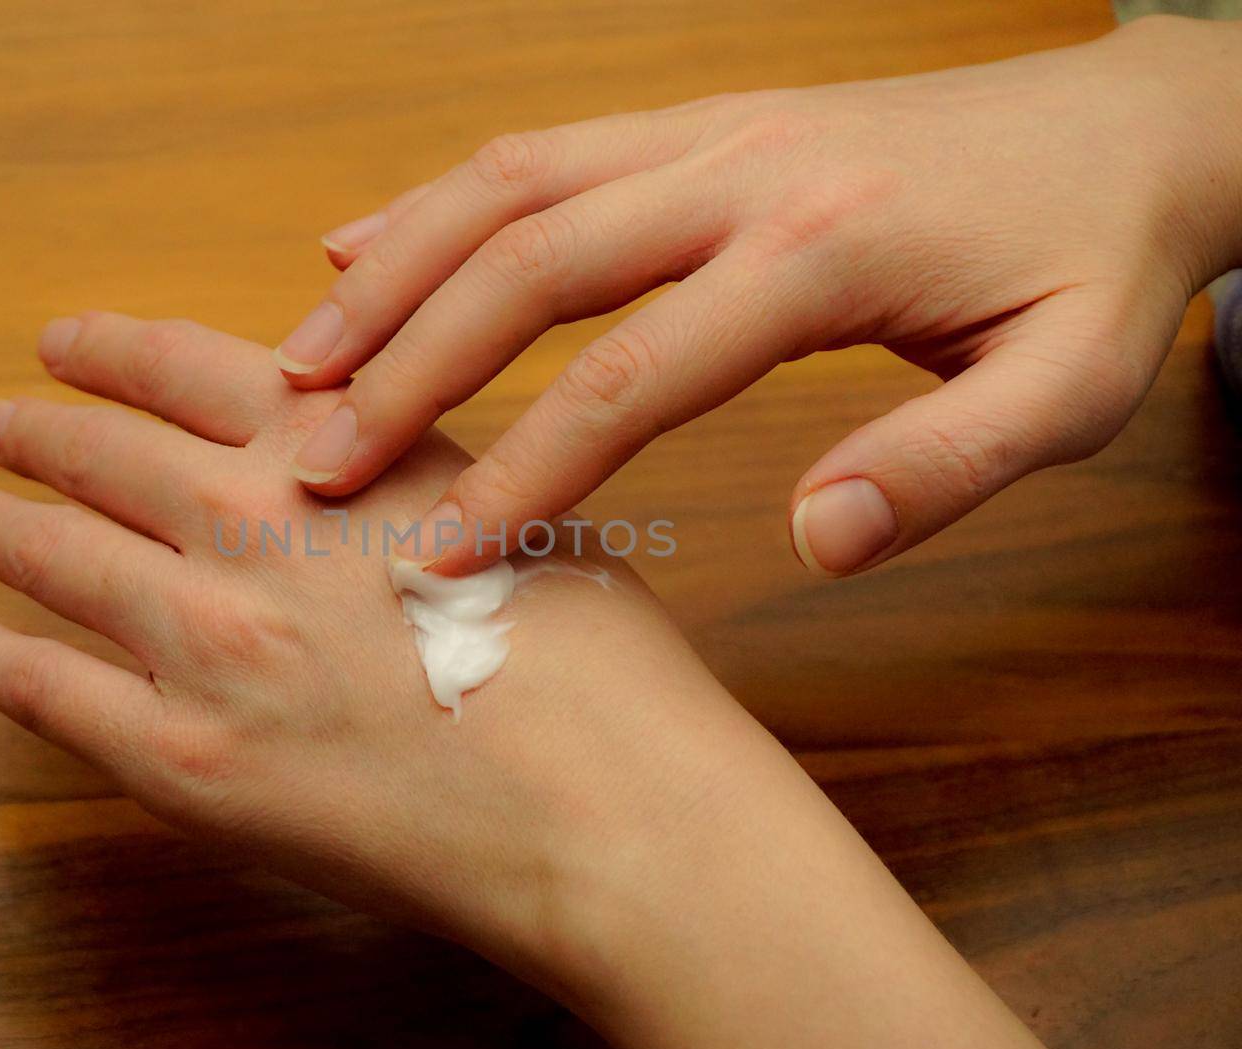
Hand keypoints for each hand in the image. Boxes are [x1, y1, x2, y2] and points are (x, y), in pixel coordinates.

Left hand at [0, 309, 715, 967]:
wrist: (611, 813)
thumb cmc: (602, 672)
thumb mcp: (519, 516)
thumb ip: (412, 477)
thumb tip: (354, 468)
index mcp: (340, 451)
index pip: (189, 367)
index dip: (113, 349)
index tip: (68, 342)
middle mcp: (252, 525)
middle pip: (105, 454)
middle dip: (42, 431)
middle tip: (2, 422)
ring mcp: (206, 641)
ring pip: (56, 555)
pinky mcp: (183, 756)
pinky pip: (42, 688)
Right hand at [276, 15, 1241, 576]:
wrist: (1126, 130)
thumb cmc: (1094, 268)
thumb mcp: (1072, 389)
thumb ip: (948, 467)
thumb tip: (819, 542)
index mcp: (823, 250)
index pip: (631, 374)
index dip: (522, 468)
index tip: (438, 549)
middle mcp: (740, 171)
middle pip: (528, 261)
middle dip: (403, 365)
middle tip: (311, 458)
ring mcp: (709, 132)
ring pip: (508, 187)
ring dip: (392, 274)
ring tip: (297, 362)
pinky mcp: (698, 125)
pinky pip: (539, 152)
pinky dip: (436, 202)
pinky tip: (361, 247)